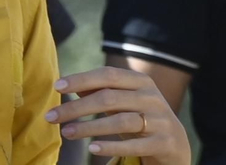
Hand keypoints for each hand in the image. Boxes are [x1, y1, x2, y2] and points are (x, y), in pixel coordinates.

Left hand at [47, 65, 192, 164]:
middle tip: (51, 116)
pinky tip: (92, 149)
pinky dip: (112, 147)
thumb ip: (103, 91)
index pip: (109, 75)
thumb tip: (70, 84)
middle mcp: (152, 97)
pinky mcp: (162, 141)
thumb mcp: (124, 103)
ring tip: (66, 133)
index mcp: (142, 82)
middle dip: (77, 107)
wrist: (174, 144)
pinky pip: (135, 145)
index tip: (57, 86)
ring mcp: (159, 119)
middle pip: (110, 98)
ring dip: (90, 128)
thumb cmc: (141, 119)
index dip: (83, 79)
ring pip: (122, 121)